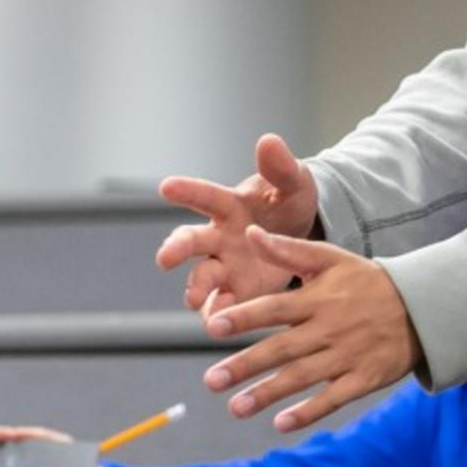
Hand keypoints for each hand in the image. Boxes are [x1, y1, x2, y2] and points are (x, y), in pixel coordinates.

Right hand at [156, 133, 320, 320]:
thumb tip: (269, 140)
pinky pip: (222, 305)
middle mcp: (219, 236)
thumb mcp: (293, 183)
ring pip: (202, 277)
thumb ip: (281, 167)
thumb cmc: (289, 202)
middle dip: (176, 248)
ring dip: (196, 288)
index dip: (186, 191)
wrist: (301, 236)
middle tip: (165, 259)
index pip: (205, 195)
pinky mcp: (237, 291)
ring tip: (194, 301)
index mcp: (229, 205)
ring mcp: (225, 266)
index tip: (166, 186)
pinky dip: (218, 315)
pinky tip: (217, 326)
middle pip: (191, 240)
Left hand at [200, 229, 422, 432]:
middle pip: (282, 348)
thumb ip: (288, 250)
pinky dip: (308, 412)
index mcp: (318, 298)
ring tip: (235, 407)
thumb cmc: (367, 281)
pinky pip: (333, 398)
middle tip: (212, 381)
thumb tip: (250, 233)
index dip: (244, 317)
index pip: (275, 308)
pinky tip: (281, 424)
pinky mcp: (364, 379)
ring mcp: (347, 356)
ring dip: (267, 393)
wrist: (421, 308)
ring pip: (301, 377)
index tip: (214, 326)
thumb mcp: (331, 259)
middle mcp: (329, 328)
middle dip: (246, 365)